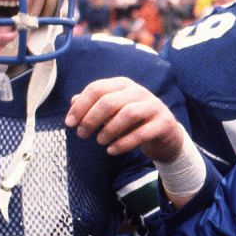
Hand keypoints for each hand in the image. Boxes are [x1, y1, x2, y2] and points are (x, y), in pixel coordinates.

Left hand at [66, 76, 185, 160]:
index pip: (97, 88)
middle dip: (91, 119)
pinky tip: (112, 150)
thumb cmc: (133, 122)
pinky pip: (142, 133)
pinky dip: (124, 143)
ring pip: (127, 114)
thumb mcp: (112, 111)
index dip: (81, 106)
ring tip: (99, 142)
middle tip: (82, 134)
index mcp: (123, 85)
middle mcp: (139, 92)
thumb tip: (73, 101)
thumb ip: (93, 105)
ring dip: (109, 129)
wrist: (165, 135)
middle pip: (110, 101)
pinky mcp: (163, 123)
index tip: (69, 123)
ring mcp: (153, 106)